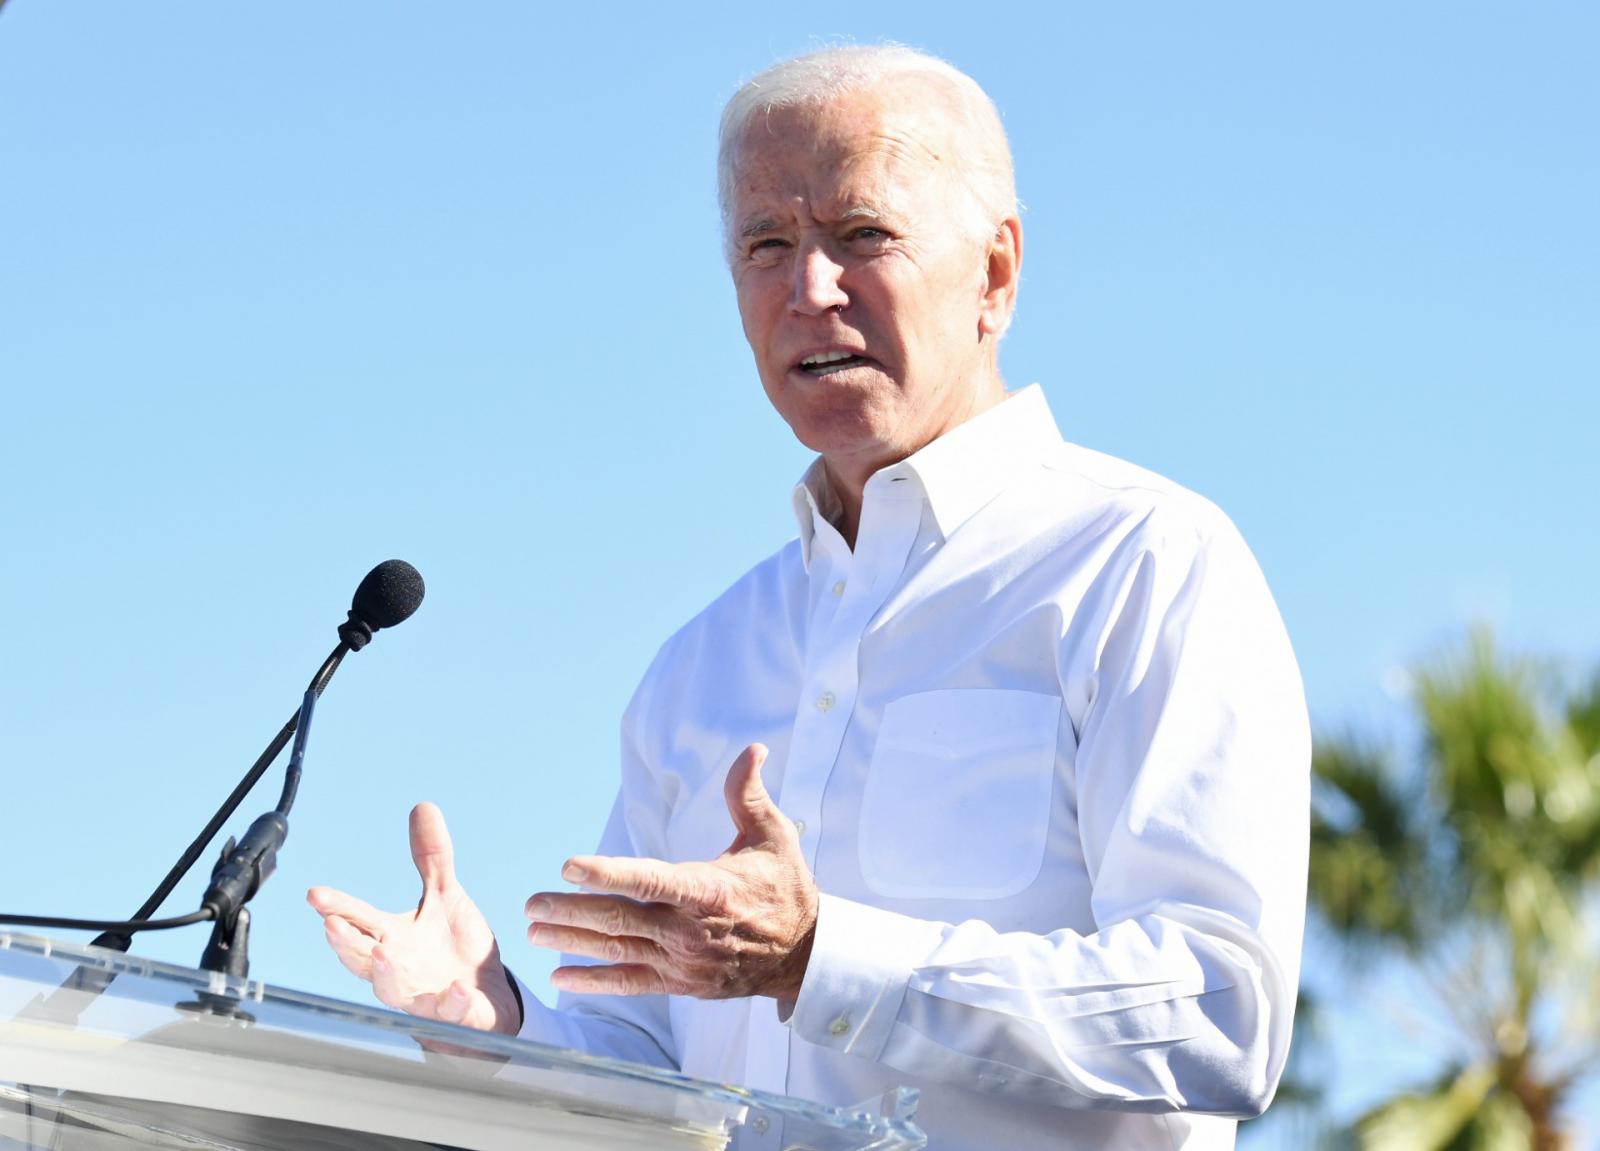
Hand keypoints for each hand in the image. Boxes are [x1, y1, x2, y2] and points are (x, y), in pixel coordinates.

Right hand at [306, 803, 521, 1035]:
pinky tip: (457, 991)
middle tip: (331, 925)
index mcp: (394, 939)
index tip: (315, 894)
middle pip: (363, 959)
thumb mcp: (447, 895)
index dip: (337, 908)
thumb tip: (423, 806)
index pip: (359, 921)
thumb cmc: (456, 948)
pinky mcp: (457, 1014)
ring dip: (387, 975)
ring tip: (384, 954)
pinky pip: (451, 1012)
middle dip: (347, 944)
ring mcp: (425, 996)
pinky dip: (453, 1003)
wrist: (489, 995)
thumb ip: (432, 857)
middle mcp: (401, 969)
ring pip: (395, 991)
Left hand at [525, 744, 817, 1002]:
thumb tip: (752, 748)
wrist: (804, 955)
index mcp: (709, 891)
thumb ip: (748, 794)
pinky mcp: (682, 984)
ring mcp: (684, 962)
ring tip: (534, 929)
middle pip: (621, 920)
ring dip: (573, 941)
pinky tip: (561, 976)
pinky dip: (595, 981)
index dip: (607, 873)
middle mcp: (690, 931)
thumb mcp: (773, 836)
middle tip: (532, 902)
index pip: (650, 880)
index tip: (569, 866)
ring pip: (619, 951)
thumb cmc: (785, 887)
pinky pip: (632, 983)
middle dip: (572, 910)